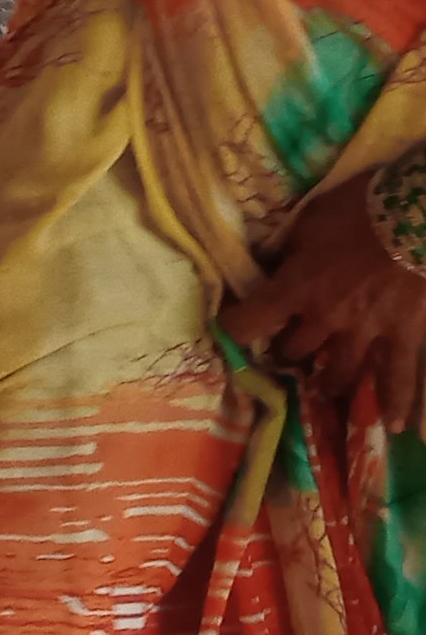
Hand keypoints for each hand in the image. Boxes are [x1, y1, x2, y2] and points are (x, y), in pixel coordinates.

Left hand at [224, 174, 425, 439]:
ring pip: (340, 372)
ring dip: (330, 383)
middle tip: (285, 356)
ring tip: (327, 391)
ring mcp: (367, 332)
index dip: (234, 329)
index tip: (228, 332)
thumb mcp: (313, 220)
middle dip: (287, 353)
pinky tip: (396, 426)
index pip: (248, 323)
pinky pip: (401, 376)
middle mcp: (325, 319)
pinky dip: (397, 402)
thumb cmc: (364, 208)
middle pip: (294, 350)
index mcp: (295, 289)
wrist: (424, 215)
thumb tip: (278, 263)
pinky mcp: (407, 335)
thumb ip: (293, 248)